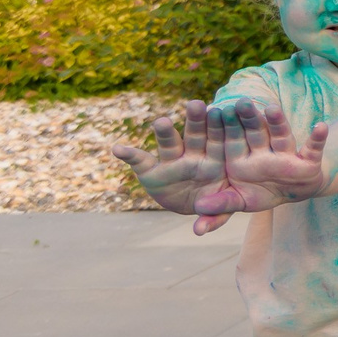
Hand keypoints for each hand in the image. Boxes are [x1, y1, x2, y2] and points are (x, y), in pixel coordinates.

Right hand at [111, 101, 224, 225]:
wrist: (192, 202)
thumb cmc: (213, 200)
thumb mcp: (220, 209)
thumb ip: (215, 216)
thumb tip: (199, 233)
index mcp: (215, 159)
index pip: (218, 141)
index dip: (219, 128)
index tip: (220, 111)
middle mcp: (193, 156)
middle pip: (196, 135)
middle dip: (196, 120)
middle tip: (196, 103)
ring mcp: (172, 162)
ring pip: (170, 143)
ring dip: (165, 132)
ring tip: (161, 121)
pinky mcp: (151, 170)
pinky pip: (139, 160)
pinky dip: (129, 154)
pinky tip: (117, 149)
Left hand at [211, 99, 331, 204]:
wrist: (295, 190)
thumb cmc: (263, 192)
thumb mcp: (241, 201)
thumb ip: (221, 205)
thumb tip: (197, 212)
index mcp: (242, 158)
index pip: (232, 140)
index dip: (225, 127)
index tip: (216, 111)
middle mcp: (263, 152)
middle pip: (255, 132)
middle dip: (249, 118)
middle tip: (240, 101)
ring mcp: (286, 155)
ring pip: (281, 136)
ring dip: (278, 122)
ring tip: (273, 108)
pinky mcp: (308, 161)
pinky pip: (314, 149)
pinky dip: (318, 139)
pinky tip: (322, 126)